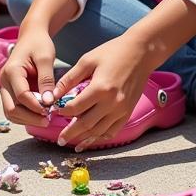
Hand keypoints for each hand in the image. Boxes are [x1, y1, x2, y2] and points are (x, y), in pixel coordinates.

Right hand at [0, 25, 57, 124]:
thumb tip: (48, 102)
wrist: (31, 36)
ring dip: (26, 119)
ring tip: (45, 119)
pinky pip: (14, 108)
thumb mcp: (46, 58)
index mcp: (12, 71)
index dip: (36, 106)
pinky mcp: (10, 91)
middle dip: (29, 118)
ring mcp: (5, 86)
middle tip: (48, 120)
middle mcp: (4, 81)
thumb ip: (46, 79)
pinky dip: (25, 115)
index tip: (51, 110)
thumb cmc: (39, 44)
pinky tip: (39, 114)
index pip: (22, 96)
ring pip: (10, 112)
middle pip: (11, 109)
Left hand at [50, 35, 151, 150]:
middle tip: (59, 140)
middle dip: (70, 133)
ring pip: (99, 131)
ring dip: (84, 139)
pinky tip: (92, 139)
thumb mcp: (88, 60)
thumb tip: (54, 94)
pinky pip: (113, 130)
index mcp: (100, 88)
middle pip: (86, 124)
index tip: (55, 112)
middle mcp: (112, 102)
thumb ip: (70, 78)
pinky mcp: (128, 111)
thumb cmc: (113, 52)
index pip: (75, 108)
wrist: (141, 52)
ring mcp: (122, 109)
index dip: (63, 112)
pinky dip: (101, 137)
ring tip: (73, 143)